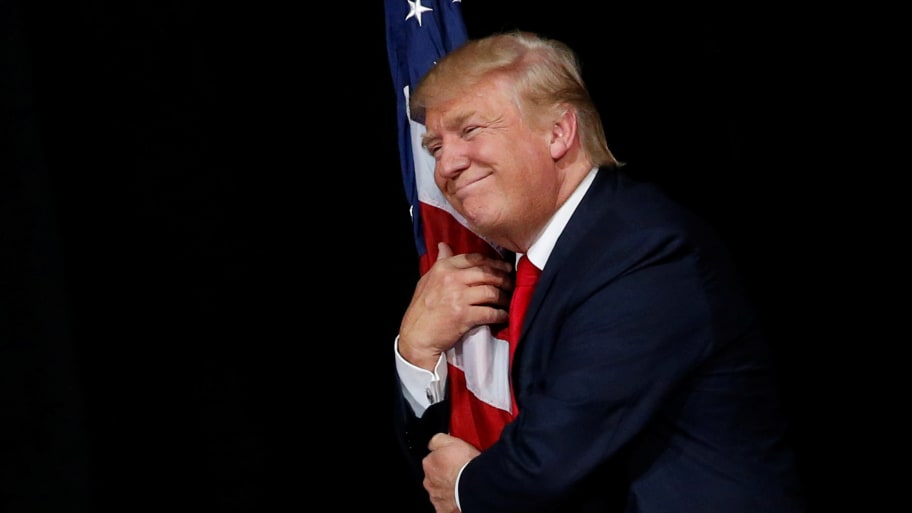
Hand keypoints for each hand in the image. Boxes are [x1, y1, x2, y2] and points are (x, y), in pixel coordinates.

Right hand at [398, 242, 512, 369]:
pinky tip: (504, 315)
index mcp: (443, 268)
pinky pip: (490, 312)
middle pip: (487, 273)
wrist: (416, 336)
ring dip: (504, 297)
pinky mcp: (464, 316)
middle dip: (503, 278)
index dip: (494, 262)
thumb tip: (444, 246)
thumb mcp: (427, 280)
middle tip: (511, 283)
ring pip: (492, 291)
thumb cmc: (421, 310)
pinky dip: (500, 314)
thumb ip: (440, 262)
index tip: (504, 267)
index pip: (475, 259)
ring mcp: (458, 297)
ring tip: (508, 300)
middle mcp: (451, 279)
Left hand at [423, 433, 480, 512]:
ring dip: (448, 489)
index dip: (444, 460)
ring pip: (439, 492)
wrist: (477, 485)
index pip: (432, 460)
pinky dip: (451, 503)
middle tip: (459, 473)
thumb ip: (437, 440)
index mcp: (429, 464)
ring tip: (461, 486)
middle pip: (434, 477)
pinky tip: (459, 498)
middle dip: (444, 476)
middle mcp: (429, 482)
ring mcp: (436, 497)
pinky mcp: (443, 510)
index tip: (453, 460)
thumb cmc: (466, 465)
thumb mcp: (452, 440)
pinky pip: (445, 506)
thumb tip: (432, 442)